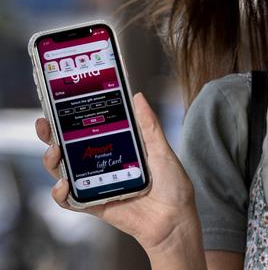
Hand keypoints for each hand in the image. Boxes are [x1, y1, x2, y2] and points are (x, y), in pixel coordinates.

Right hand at [36, 94, 202, 261]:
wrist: (174, 219)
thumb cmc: (172, 185)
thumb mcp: (161, 150)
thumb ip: (148, 126)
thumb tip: (137, 97)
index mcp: (117, 148)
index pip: (87, 131)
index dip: (70, 119)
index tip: (58, 105)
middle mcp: (103, 165)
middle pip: (69, 149)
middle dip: (51, 136)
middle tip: (45, 125)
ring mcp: (96, 185)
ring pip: (63, 171)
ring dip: (52, 161)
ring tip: (55, 151)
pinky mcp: (94, 205)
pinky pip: (69, 200)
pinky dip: (60, 193)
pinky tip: (63, 183)